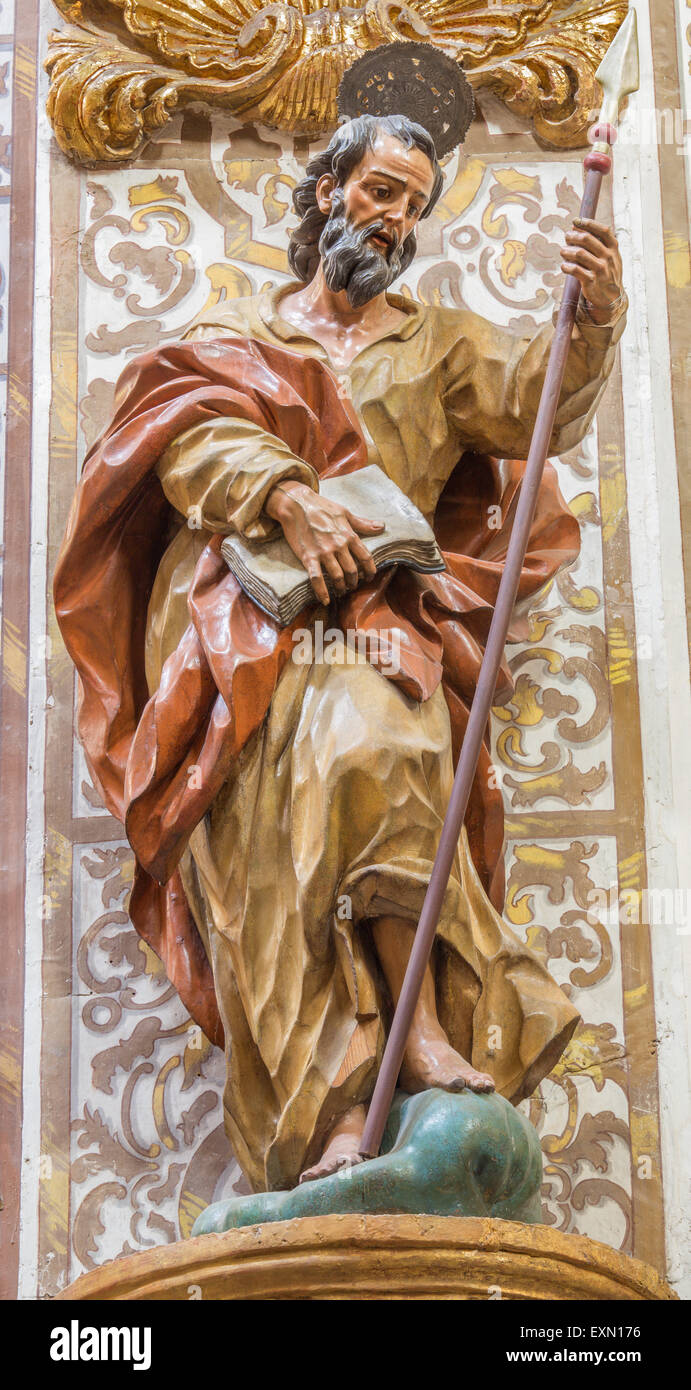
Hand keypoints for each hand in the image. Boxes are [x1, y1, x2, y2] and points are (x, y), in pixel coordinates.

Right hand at [264, 479, 384, 604]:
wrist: (296, 504)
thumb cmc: (321, 506)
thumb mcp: (345, 513)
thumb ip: (363, 523)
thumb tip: (382, 526)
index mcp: (349, 535)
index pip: (366, 558)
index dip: (370, 570)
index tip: (369, 577)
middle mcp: (339, 546)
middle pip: (352, 571)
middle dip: (354, 582)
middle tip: (352, 586)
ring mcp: (323, 553)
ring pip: (337, 577)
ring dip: (341, 587)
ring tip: (341, 591)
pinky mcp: (309, 557)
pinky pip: (316, 578)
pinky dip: (322, 591)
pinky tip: (325, 600)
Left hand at [561, 218, 623, 322]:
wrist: (612, 298)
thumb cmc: (606, 273)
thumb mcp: (609, 256)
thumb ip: (596, 242)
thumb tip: (575, 227)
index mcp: (613, 248)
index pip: (603, 230)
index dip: (588, 223)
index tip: (575, 221)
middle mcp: (608, 257)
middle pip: (587, 239)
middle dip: (573, 236)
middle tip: (566, 237)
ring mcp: (601, 270)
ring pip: (579, 253)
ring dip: (567, 251)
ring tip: (563, 252)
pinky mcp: (591, 281)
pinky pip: (575, 270)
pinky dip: (567, 266)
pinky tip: (564, 266)